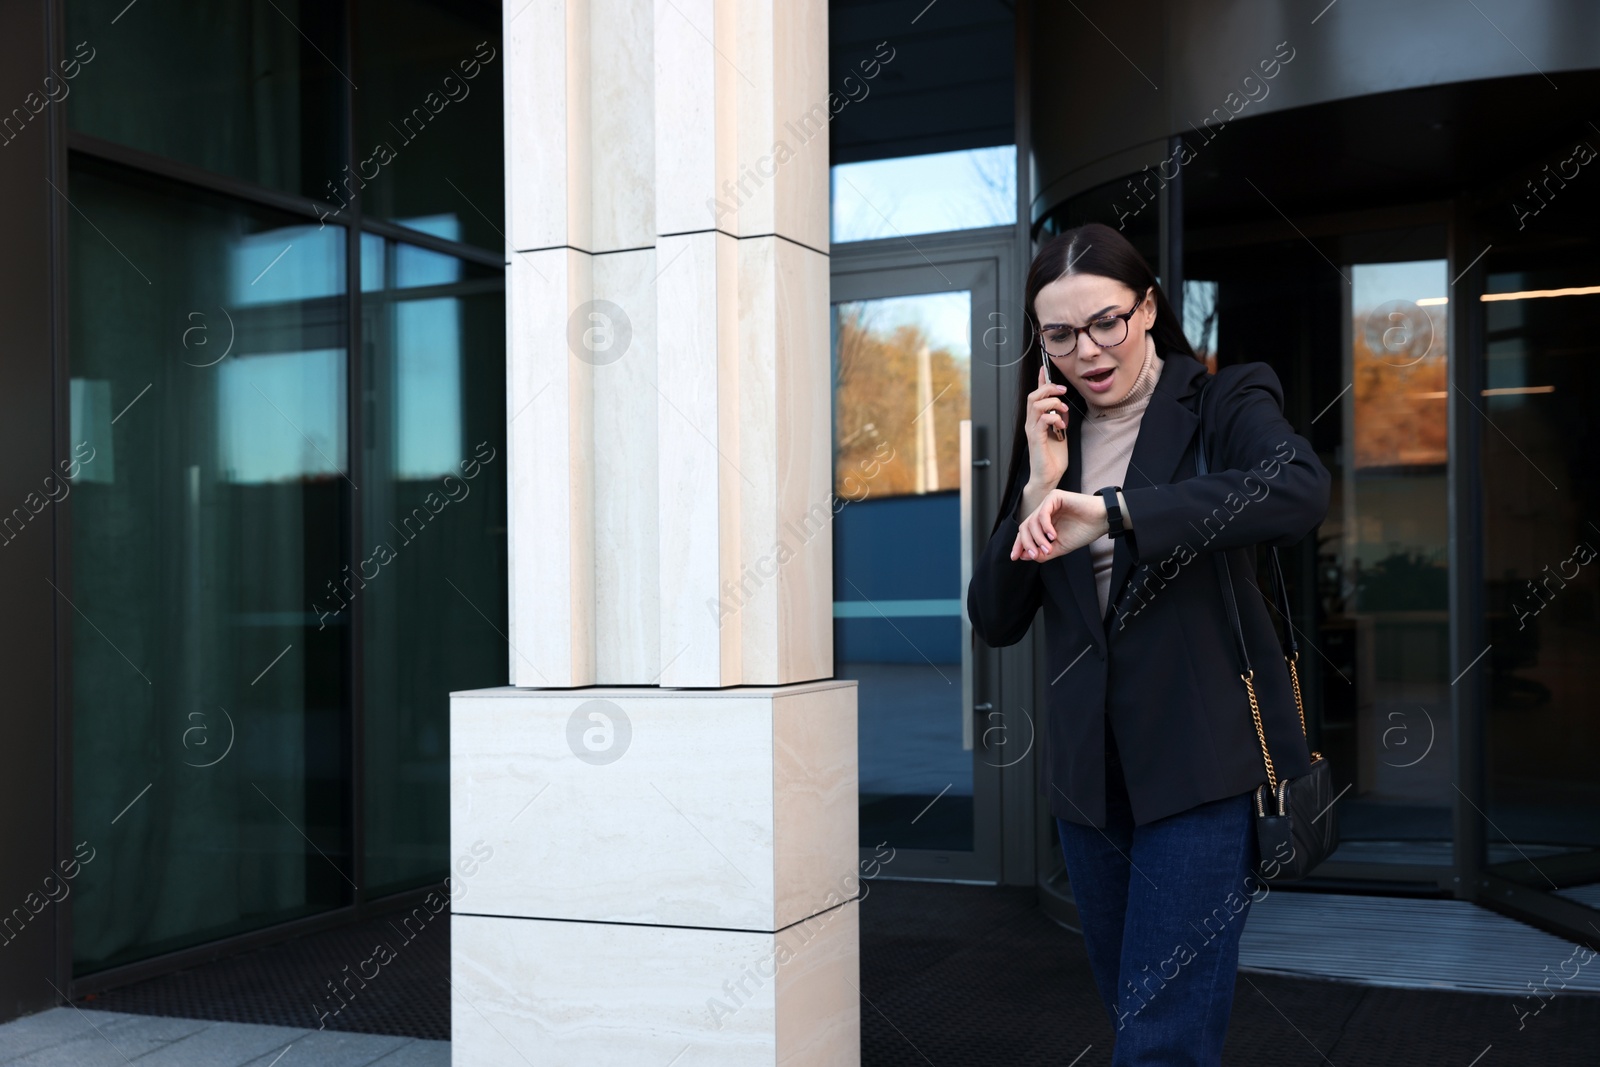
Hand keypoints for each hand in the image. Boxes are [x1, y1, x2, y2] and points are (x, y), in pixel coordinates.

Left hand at [1011, 490, 1109, 561]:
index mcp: (1044, 523)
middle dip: (1026, 543)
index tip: (1015, 557)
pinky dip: (1045, 526)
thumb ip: (1042, 552)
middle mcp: (1043, 512)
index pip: (1025, 532)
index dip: (1019, 544)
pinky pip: (1042, 513)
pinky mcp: (1055, 496)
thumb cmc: (1083, 531)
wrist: (1102, 521)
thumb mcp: (1059, 547)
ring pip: (1032, 522)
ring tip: (1049, 548)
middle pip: (1024, 527)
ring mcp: (1048, 503)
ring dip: (1038, 538)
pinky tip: (1053, 535)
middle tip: (1034, 554)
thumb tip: (1022, 555)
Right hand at [1018, 363, 1069, 516]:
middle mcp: (1031, 423)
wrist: (1048, 477)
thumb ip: (1060, 420)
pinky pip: (1042, 420)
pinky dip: (1054, 418)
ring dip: (1053, 403)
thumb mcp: (1061, 434)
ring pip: (1036, 405)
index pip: (1036, 396)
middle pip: (1034, 396)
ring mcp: (1032, 430)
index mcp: (1036, 421)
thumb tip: (1063, 409)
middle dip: (1049, 388)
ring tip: (1063, 410)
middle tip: (1063, 391)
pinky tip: (1061, 425)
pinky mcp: (1035, 439)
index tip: (1045, 368)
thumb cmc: (1053, 459)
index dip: (1039, 381)